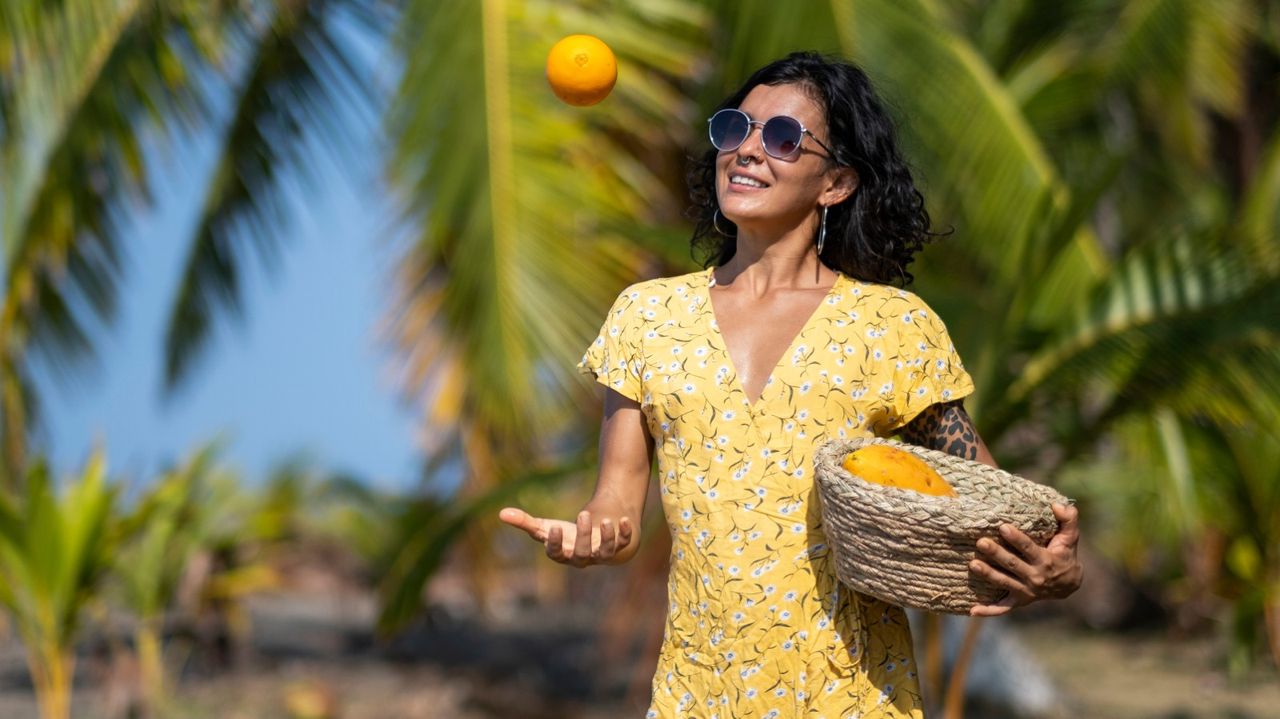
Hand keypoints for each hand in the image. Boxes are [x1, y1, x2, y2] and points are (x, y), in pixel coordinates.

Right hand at [498, 507, 634, 566]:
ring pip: (605, 552)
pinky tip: (622, 520)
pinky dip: (624, 533)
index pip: (557, 555)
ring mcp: (603, 553)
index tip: (552, 528)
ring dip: (605, 537)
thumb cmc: (570, 533)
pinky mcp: (620, 545)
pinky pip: (624, 543)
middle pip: (582, 553)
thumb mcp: (547, 527)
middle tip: (581, 514)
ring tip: (604, 520)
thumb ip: (525, 523)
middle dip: (582, 536)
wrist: (599, 535)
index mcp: (565, 554)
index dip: (554, 544)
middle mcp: (584, 557)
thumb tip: (501, 513)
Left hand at [968, 503, 1081, 616]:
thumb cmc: (1065, 554)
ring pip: (1004, 582)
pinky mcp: (1019, 601)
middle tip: (981, 542)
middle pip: (1012, 564)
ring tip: (972, 565)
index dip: (1016, 538)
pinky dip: (989, 610)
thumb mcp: (1071, 537)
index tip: (1003, 527)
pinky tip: (973, 610)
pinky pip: (1003, 608)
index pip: (1029, 548)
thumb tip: (1057, 505)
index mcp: (1046, 560)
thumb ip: (1068, 519)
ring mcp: (1026, 591)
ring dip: (988, 574)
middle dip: (996, 554)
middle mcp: (1035, 577)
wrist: (1069, 584)